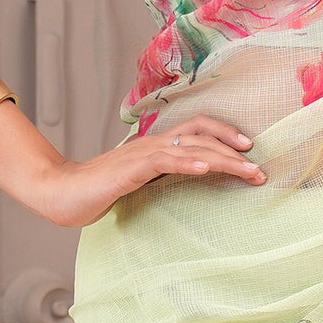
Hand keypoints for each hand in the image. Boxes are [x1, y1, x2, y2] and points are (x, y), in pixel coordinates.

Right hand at [16, 115, 267, 228]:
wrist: (62, 193)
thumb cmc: (98, 191)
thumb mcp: (139, 182)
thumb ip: (161, 177)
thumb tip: (188, 182)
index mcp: (156, 145)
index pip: (198, 130)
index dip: (226, 135)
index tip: (250, 151)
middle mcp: (153, 143)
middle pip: (202, 134)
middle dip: (235, 150)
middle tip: (261, 169)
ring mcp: (142, 154)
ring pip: (191, 148)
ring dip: (224, 159)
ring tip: (248, 171)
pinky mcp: (131, 169)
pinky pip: (165, 162)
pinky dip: (188, 164)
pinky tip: (207, 170)